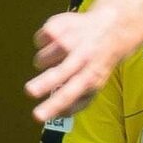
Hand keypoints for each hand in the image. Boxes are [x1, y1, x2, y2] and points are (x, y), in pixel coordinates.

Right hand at [26, 7, 141, 124]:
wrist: (113, 27)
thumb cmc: (99, 61)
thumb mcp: (97, 83)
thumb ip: (80, 101)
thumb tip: (60, 114)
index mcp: (91, 77)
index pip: (70, 95)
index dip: (53, 106)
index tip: (37, 117)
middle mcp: (82, 58)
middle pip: (59, 74)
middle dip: (42, 84)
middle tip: (29, 91)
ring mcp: (69, 40)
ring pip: (41, 59)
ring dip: (46, 61)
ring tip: (63, 55)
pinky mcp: (58, 25)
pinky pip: (39, 41)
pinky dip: (46, 42)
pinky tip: (63, 39)